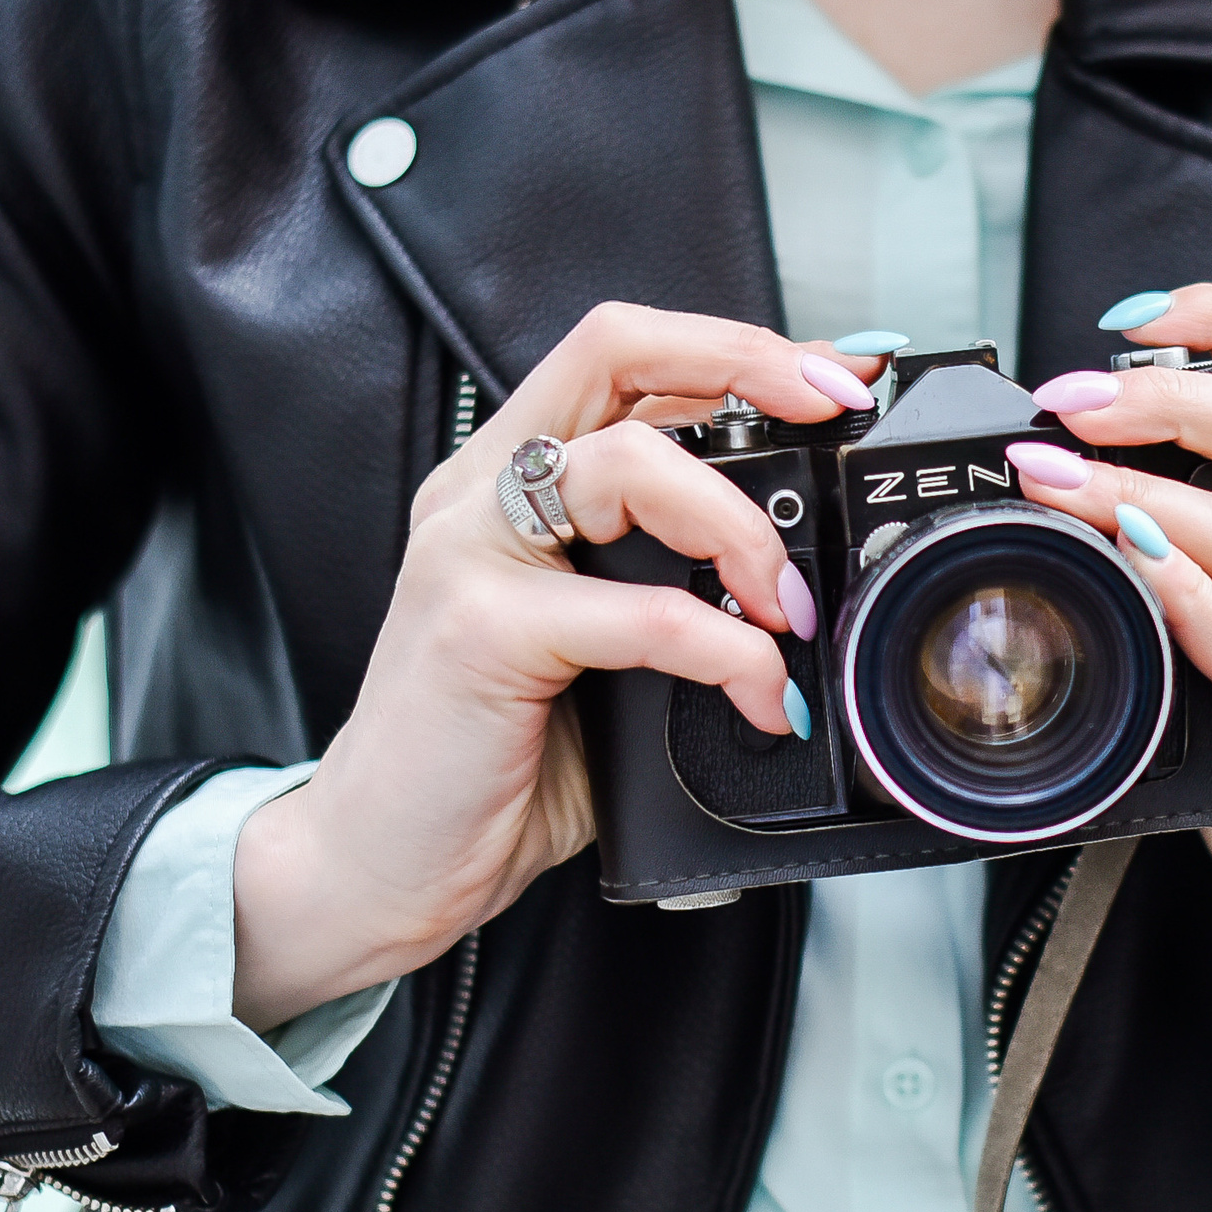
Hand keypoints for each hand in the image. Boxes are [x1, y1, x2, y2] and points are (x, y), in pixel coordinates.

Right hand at [229, 304, 882, 1027]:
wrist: (380, 864)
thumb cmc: (489, 763)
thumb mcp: (597, 654)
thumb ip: (666, 590)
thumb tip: (801, 580)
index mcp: (509, 483)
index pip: (624, 356)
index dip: (737, 347)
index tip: (830, 378)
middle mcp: (481, 495)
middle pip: (617, 349)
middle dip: (747, 363)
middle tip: (830, 414)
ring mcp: (471, 554)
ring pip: (630, 462)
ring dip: (741, 525)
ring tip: (789, 607)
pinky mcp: (481, 631)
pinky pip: (642, 611)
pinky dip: (727, 651)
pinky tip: (760, 697)